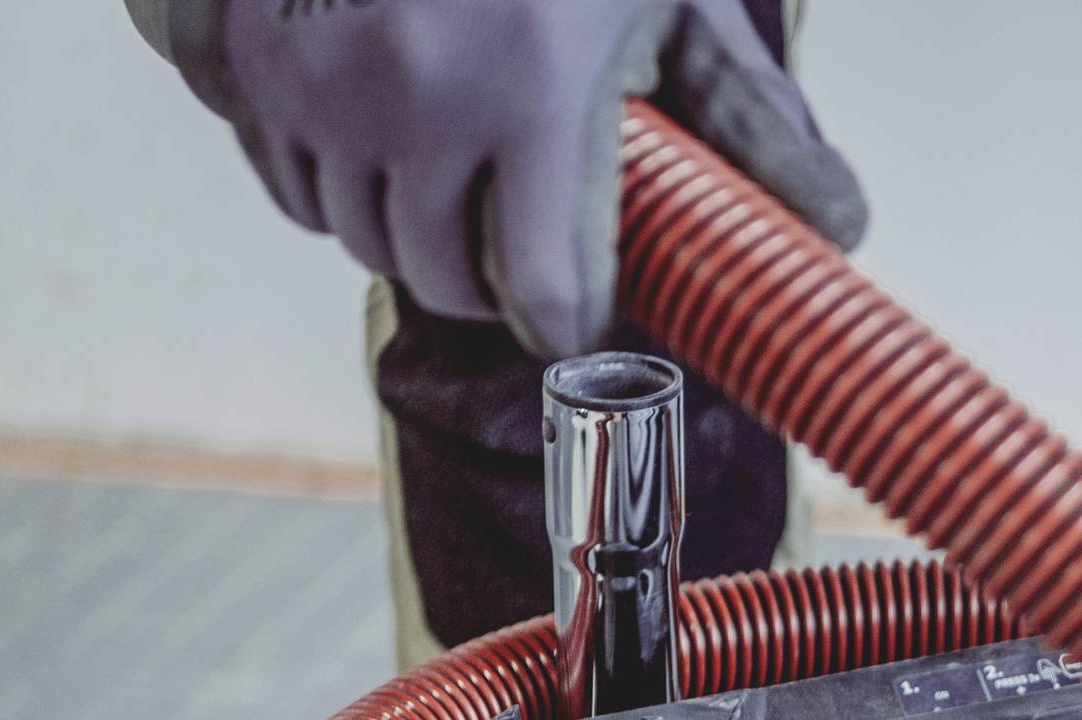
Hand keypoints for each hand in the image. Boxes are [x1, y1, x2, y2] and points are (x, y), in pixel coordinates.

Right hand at [130, 0, 866, 356]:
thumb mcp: (670, 2)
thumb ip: (746, 116)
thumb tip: (839, 227)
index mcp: (536, 87)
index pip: (546, 290)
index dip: (569, 326)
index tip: (579, 323)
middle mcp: (416, 91)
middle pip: (445, 278)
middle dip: (489, 286)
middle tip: (518, 251)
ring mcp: (315, 71)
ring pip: (359, 239)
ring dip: (410, 239)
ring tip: (454, 189)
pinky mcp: (242, 48)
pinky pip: (285, 183)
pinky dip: (331, 188)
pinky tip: (380, 150)